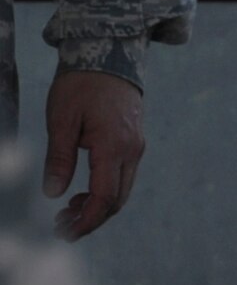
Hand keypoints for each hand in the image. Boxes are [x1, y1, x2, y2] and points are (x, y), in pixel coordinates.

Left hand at [43, 69, 145, 239]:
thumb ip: (59, 158)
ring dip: (98, 206)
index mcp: (114, 146)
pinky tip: (83, 189)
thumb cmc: (82, 84)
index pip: (104, 199)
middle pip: (117, 200)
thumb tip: (52, 194)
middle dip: (90, 219)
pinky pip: (124, 175)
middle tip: (60, 225)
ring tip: (68, 209)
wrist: (109, 52)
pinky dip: (105, 190)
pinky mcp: (134, 138)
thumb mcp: (62, 120)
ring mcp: (136, 143)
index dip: (85, 222)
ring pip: (122, 189)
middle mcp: (132, 149)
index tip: (63, 232)